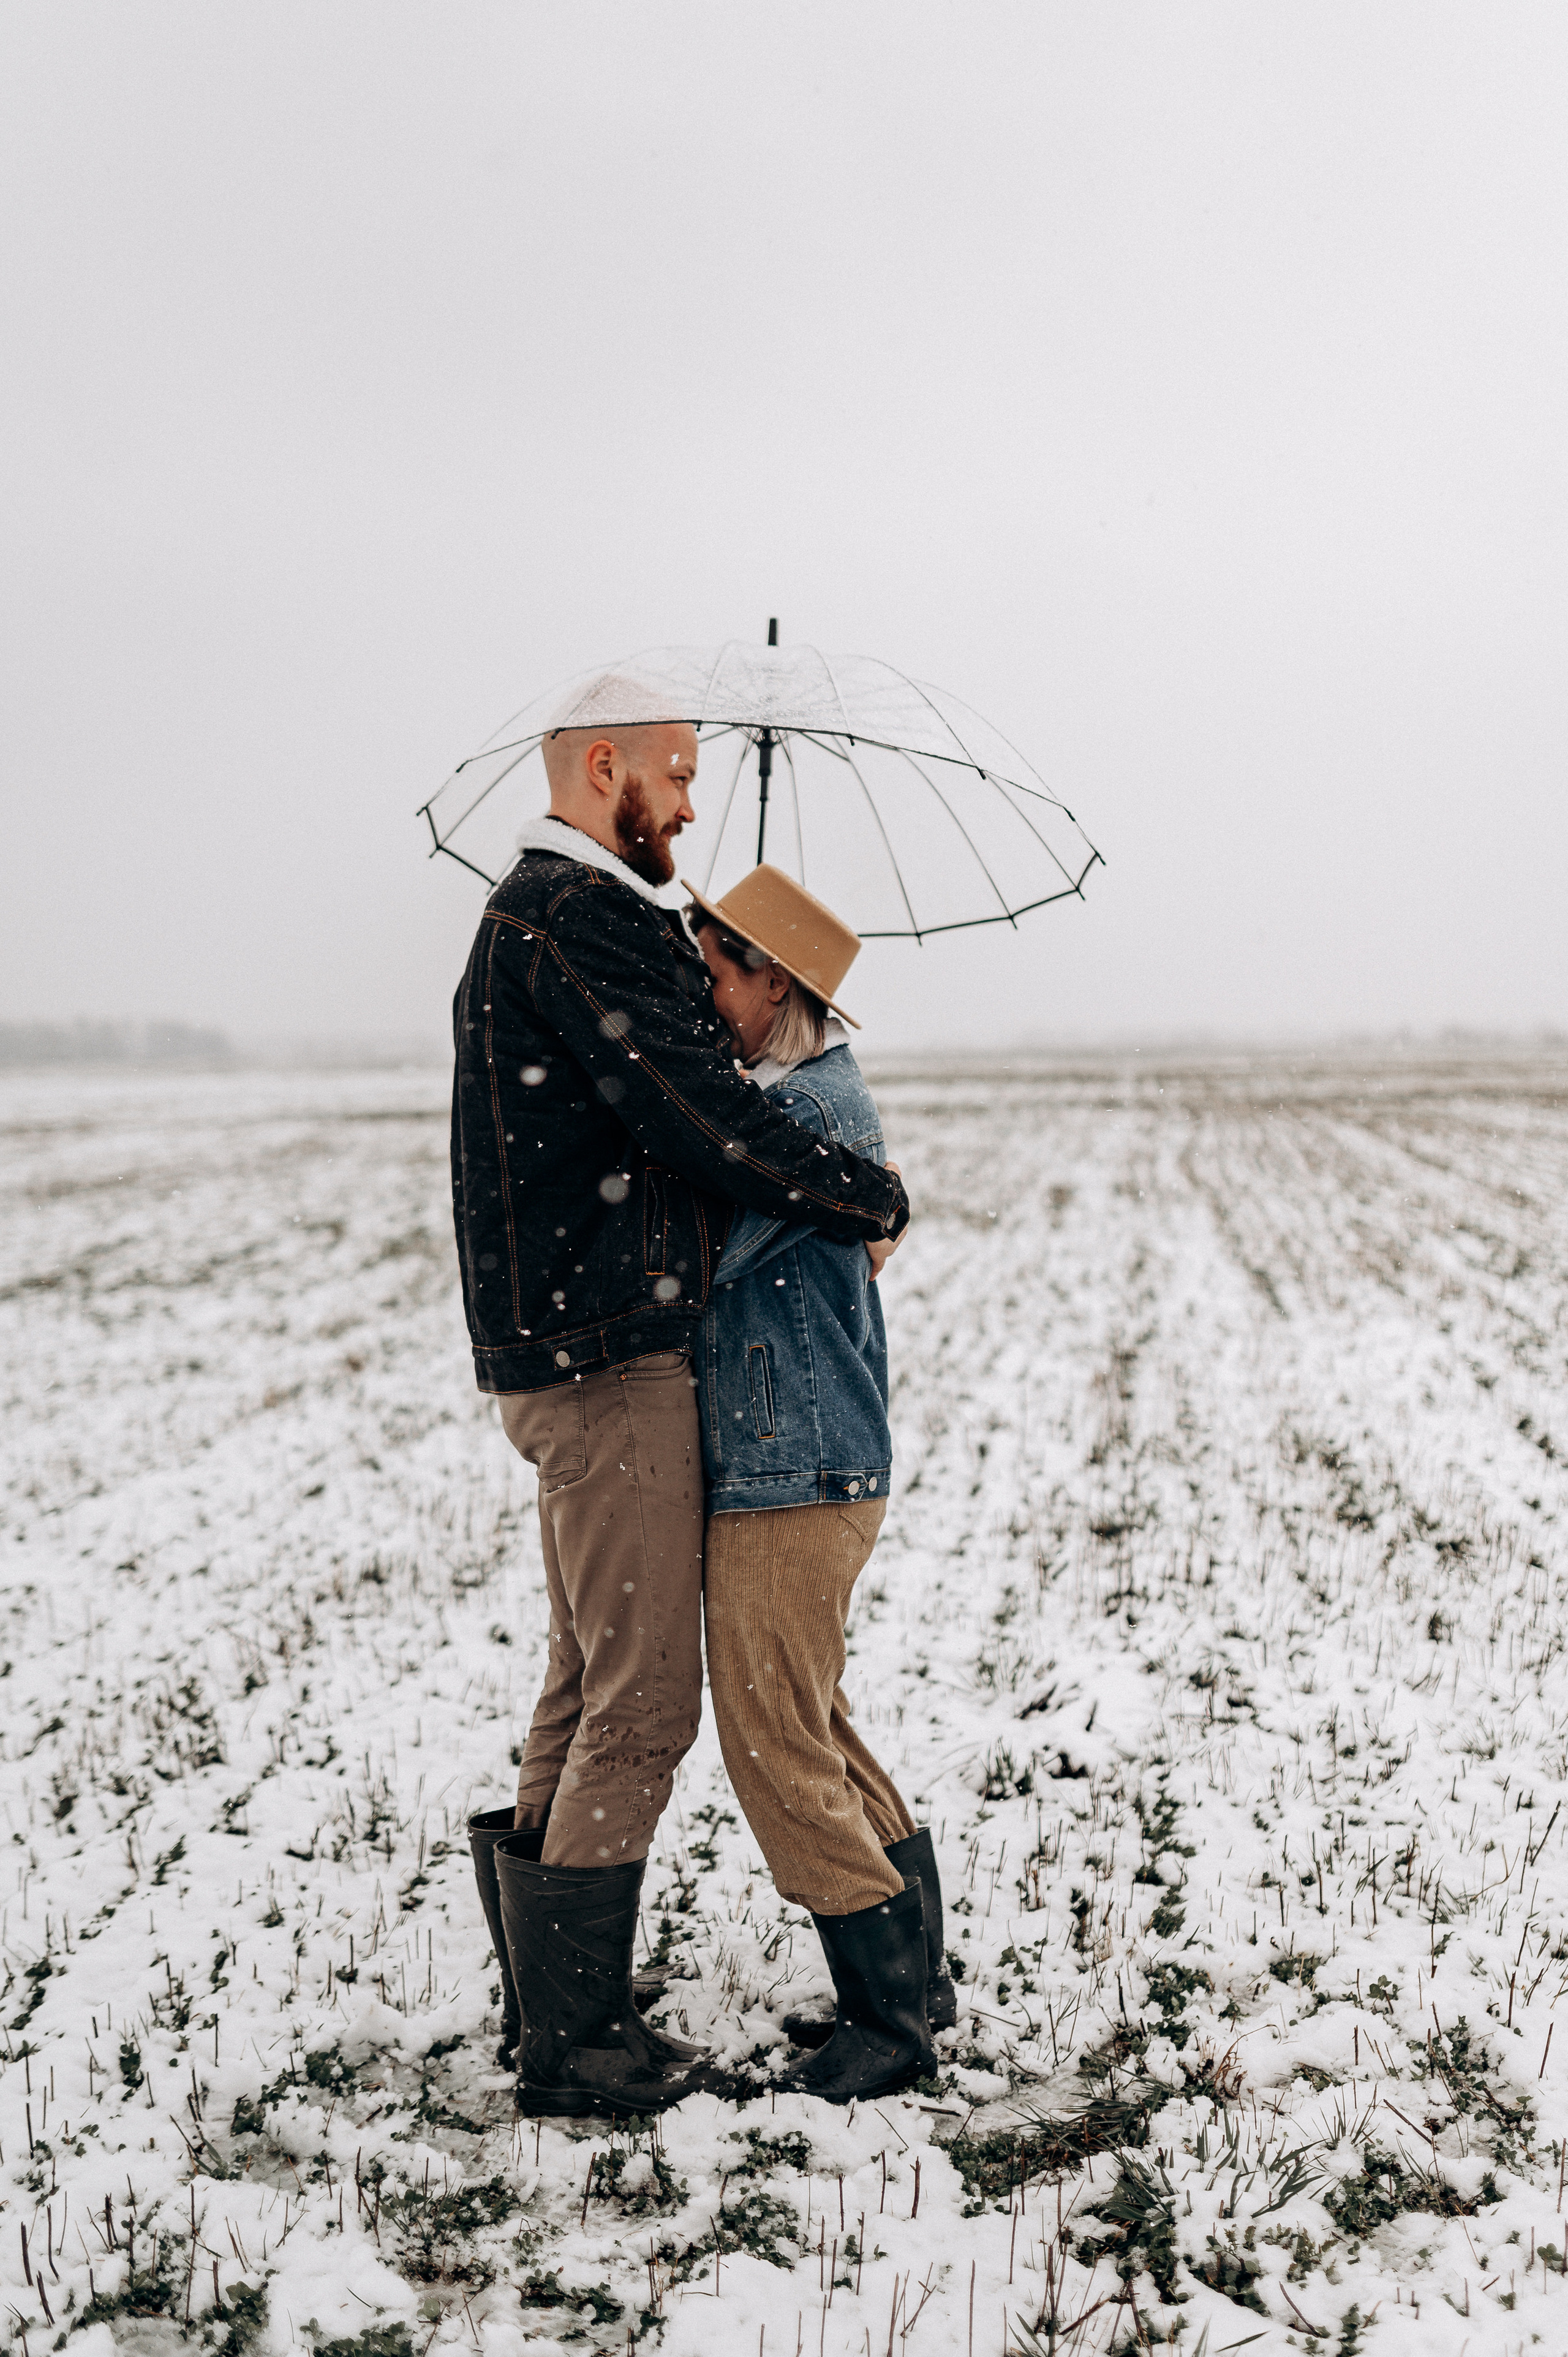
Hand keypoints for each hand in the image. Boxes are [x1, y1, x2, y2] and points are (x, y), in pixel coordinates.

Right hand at [867, 1161, 904, 1281]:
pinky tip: (872, 1275)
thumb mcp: (891, 1174)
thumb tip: (890, 1161)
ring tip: (868, 1248)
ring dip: (879, 1248)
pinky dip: (876, 1270)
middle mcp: (901, 1228)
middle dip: (886, 1232)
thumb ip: (893, 1167)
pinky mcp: (882, 1254)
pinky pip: (879, 1265)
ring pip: (887, 1248)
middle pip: (894, 1233)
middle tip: (872, 1231)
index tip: (881, 1215)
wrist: (879, 1206)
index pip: (898, 1216)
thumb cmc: (884, 1190)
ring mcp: (892, 1243)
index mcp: (903, 1212)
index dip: (889, 1215)